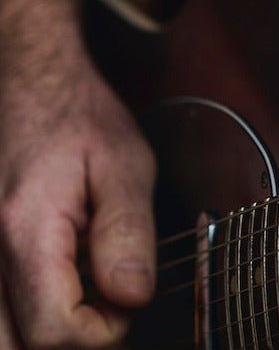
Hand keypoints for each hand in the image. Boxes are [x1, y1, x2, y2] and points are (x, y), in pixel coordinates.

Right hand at [0, 36, 155, 349]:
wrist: (30, 86)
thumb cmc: (78, 117)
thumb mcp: (125, 163)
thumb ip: (128, 232)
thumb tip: (134, 298)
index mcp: (24, 231)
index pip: (54, 336)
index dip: (104, 333)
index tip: (129, 296)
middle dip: (68, 341)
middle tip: (106, 302)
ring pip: (0, 340)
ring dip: (43, 332)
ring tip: (83, 292)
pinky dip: (24, 315)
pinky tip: (57, 282)